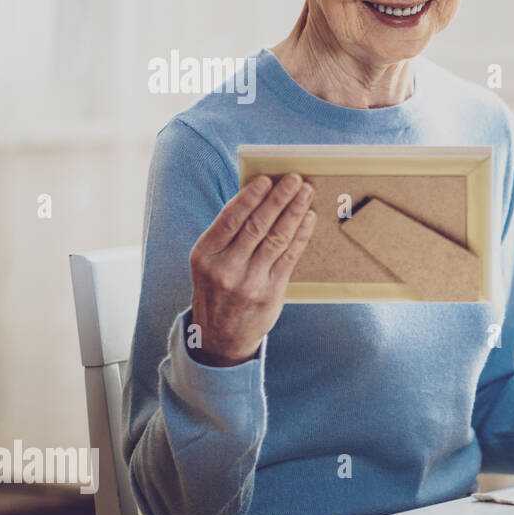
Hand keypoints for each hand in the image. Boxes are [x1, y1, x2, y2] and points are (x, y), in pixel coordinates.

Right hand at [188, 173, 317, 365]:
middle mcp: (225, 268)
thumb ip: (228, 235)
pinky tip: (308, 218)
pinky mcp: (270, 292)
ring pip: (276, 239)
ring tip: (306, 193)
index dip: (251, 197)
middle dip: (278, 199)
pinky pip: (289, 257)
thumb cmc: (217, 288)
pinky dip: (300, 235)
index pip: (230, 218)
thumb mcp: (209, 262)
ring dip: (294, 212)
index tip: (267, 180)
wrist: (220, 335)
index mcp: (205, 255)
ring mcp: (249, 282)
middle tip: (294, 180)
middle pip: (257, 225)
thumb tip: (259, 198)